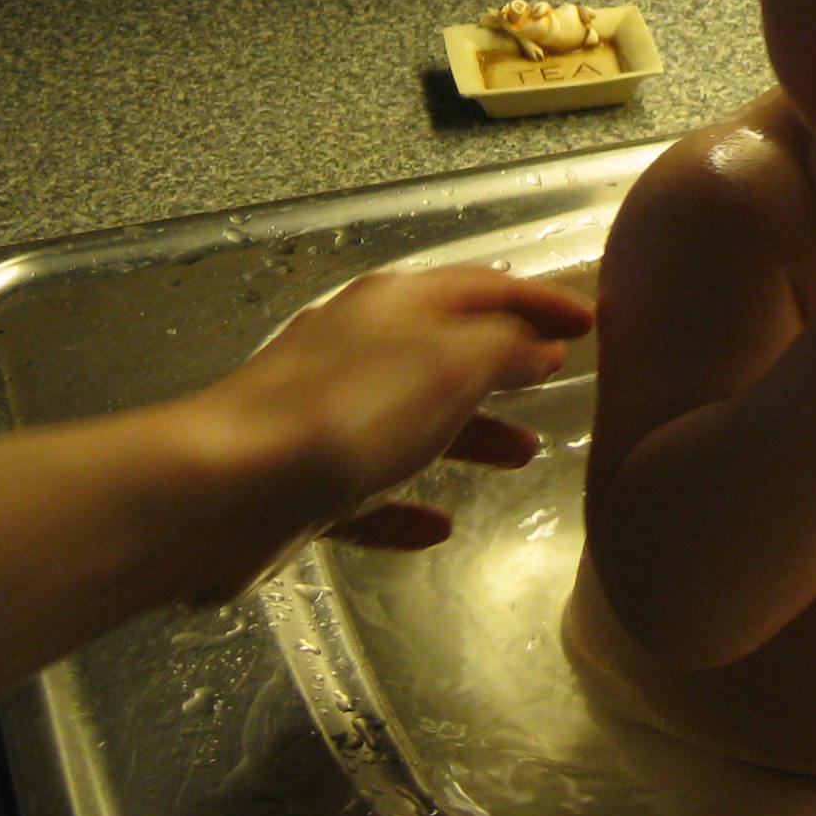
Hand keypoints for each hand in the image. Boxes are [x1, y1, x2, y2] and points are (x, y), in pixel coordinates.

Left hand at [193, 262, 595, 588]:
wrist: (223, 490)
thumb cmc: (349, 413)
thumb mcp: (450, 365)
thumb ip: (503, 350)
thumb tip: (536, 344)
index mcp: (394, 307)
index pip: (484, 286)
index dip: (541, 301)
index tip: (591, 321)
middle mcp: (357, 349)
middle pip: (446, 350)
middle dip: (504, 365)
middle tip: (556, 385)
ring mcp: (323, 416)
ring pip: (411, 420)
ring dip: (468, 434)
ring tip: (521, 458)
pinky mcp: (298, 483)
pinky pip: (367, 491)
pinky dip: (405, 503)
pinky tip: (437, 529)